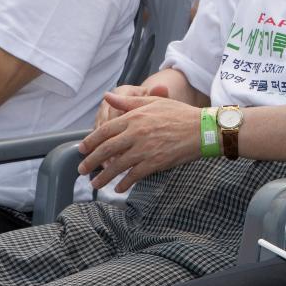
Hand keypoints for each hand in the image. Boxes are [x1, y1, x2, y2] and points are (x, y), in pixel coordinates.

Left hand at [77, 89, 200, 192]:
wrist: (203, 129)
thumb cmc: (180, 114)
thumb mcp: (153, 102)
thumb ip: (128, 101)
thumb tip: (107, 97)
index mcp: (134, 117)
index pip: (104, 131)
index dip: (90, 141)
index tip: (82, 149)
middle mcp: (136, 133)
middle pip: (106, 150)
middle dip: (90, 162)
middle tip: (82, 170)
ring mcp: (144, 149)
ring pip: (116, 166)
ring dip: (103, 177)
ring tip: (95, 184)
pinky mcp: (154, 163)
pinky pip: (134, 176)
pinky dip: (124, 183)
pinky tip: (119, 188)